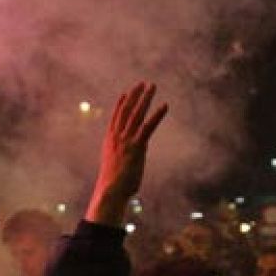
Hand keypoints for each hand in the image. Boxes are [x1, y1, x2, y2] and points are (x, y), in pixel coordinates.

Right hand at [86, 82, 168, 226]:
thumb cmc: (112, 185)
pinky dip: (157, 115)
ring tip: (152, 86)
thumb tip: (125, 161)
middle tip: (143, 83)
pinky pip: (148, 127)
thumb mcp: (114, 168)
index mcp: (110, 141)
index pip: (116, 118)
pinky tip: (164, 105)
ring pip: (136, 114)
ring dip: (145, 99)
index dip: (121, 104)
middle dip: (135, 96)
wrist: (110, 191)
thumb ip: (120, 159)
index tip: (127, 93)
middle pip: (126, 111)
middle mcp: (117, 137)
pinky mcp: (137, 147)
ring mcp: (126, 141)